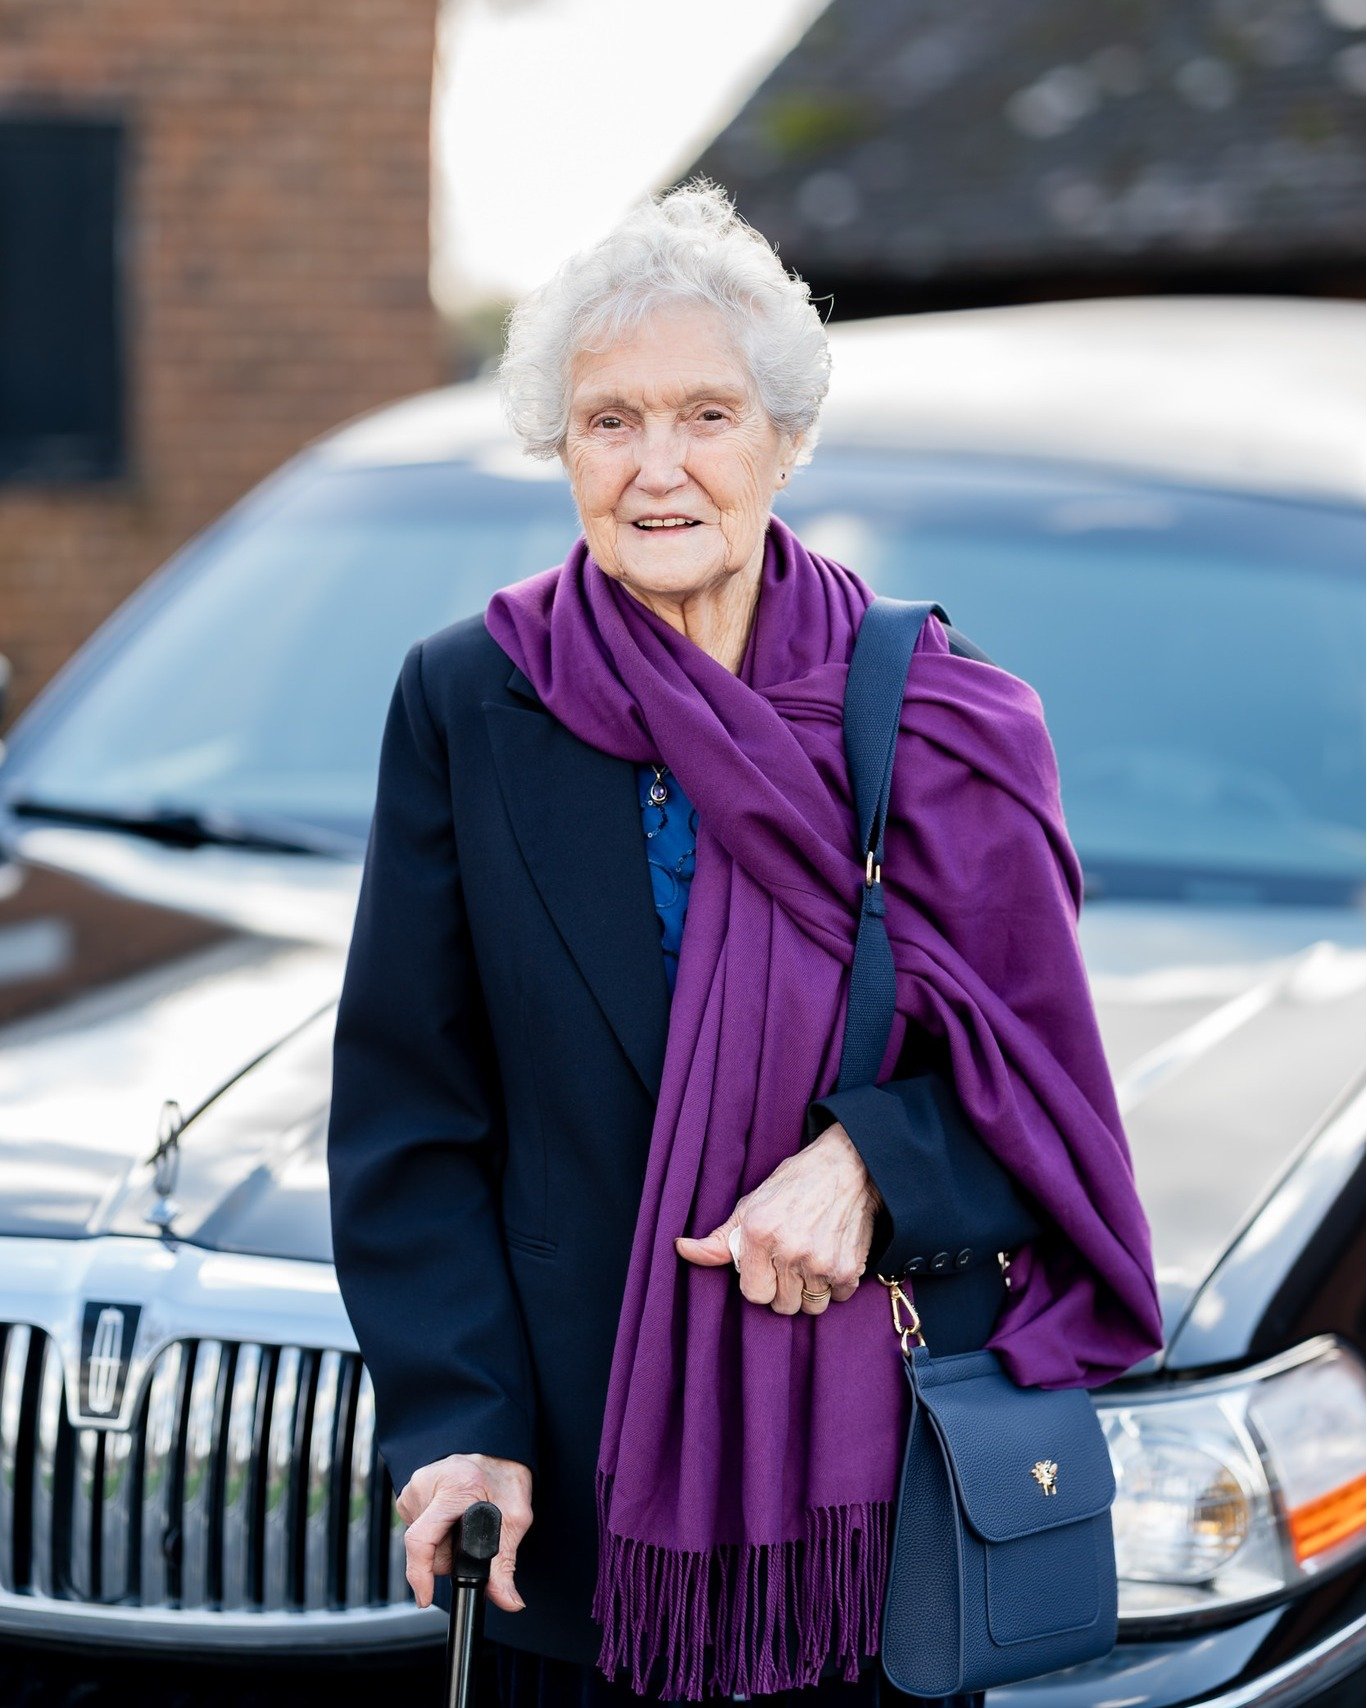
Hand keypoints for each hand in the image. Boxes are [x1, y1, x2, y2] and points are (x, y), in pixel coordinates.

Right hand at [396, 1451, 532, 1611]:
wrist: (497, 1447)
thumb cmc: (506, 1476)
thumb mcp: (515, 1518)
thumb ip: (506, 1563)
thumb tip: (509, 1602)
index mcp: (454, 1487)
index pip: (422, 1539)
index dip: (420, 1574)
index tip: (424, 1598)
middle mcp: (426, 1484)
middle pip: (427, 1548)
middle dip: (448, 1558)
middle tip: (470, 1540)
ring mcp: (414, 1486)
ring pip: (421, 1541)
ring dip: (442, 1545)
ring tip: (462, 1522)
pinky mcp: (409, 1491)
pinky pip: (417, 1528)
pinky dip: (435, 1533)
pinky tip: (451, 1517)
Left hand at [674, 1121, 881, 1315]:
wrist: (847, 1166)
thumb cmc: (794, 1184)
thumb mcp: (750, 1206)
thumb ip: (717, 1239)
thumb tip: (681, 1249)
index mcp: (759, 1234)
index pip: (754, 1294)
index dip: (760, 1283)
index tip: (768, 1267)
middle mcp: (790, 1250)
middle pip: (783, 1306)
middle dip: (786, 1289)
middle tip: (792, 1263)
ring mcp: (821, 1261)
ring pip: (811, 1306)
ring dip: (812, 1290)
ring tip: (812, 1261)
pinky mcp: (849, 1267)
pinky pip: (838, 1297)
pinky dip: (837, 1283)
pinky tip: (833, 1256)